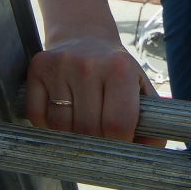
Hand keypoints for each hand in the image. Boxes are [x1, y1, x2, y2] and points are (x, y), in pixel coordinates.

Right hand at [26, 34, 162, 145]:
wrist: (84, 36)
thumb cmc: (116, 71)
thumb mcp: (141, 89)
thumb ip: (152, 123)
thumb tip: (149, 153)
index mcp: (120, 69)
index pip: (118, 124)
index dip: (119, 142)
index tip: (119, 142)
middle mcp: (88, 65)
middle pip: (88, 129)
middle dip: (95, 141)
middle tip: (100, 135)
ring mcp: (60, 66)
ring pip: (60, 126)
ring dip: (70, 135)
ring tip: (81, 123)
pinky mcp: (38, 68)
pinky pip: (37, 116)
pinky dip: (47, 125)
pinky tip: (61, 114)